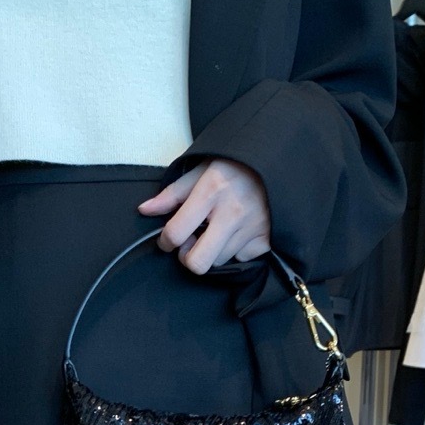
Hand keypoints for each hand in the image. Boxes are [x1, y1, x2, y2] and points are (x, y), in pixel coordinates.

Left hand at [137, 159, 270, 274]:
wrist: (278, 162)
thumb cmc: (236, 165)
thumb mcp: (202, 169)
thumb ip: (173, 193)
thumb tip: (145, 210)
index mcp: (211, 190)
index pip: (177, 232)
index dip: (166, 241)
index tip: (168, 240)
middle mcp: (232, 212)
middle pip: (198, 262)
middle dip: (189, 257)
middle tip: (192, 242)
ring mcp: (251, 229)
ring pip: (218, 261)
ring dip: (213, 250)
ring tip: (219, 230)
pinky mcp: (266, 240)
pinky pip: (241, 259)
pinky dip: (236, 250)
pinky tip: (238, 232)